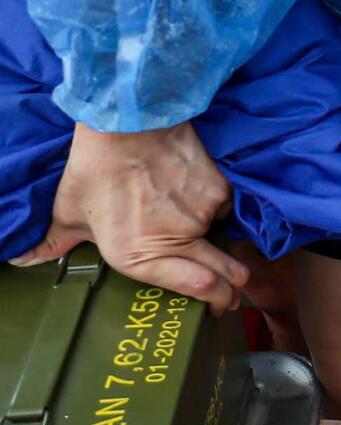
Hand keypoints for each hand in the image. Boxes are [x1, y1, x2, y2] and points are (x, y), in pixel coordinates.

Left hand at [11, 123, 248, 310]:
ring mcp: (202, 214)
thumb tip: (25, 261)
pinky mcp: (218, 189)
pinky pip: (221, 206)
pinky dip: (210, 205)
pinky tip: (189, 192)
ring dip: (212, 237)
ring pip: (220, 235)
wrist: (128, 121)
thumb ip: (54, 243)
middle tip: (230, 288)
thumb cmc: (94, 167)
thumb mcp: (68, 210)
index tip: (218, 303)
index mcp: (138, 254)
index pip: (199, 287)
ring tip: (190, 222)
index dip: (216, 299)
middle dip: (232, 286)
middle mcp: (177, 239)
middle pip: (228, 274)